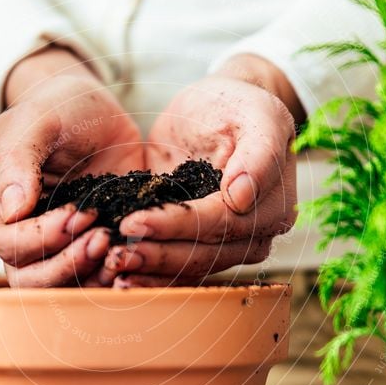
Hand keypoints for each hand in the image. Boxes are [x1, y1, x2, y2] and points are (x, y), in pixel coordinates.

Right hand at [0, 47, 142, 286]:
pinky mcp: (83, 249)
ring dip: (89, 276)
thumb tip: (10, 209)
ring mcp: (50, 247)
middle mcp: (15, 235)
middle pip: (28, 278)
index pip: (7, 243)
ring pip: (58, 288)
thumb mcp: (35, 119)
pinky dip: (108, 276)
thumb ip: (18, 158)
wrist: (94, 113)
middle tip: (102, 235)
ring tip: (117, 246)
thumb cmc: (57, 108)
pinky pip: (89, 280)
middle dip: (67, 264)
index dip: (42, 237)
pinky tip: (128, 254)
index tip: (78, 212)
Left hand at [100, 55, 300, 286]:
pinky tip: (119, 278)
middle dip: (157, 255)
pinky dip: (150, 276)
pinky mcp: (202, 247)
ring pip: (190, 268)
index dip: (177, 226)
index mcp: (273, 204)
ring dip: (150, 272)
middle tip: (115, 253)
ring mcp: (229, 246)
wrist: (218, 109)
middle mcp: (255, 234)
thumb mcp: (256, 113)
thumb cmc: (238, 105)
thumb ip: (259, 152)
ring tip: (112, 267)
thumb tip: (242, 197)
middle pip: (204, 254)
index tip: (134, 222)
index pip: (221, 223)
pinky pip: (178, 271)